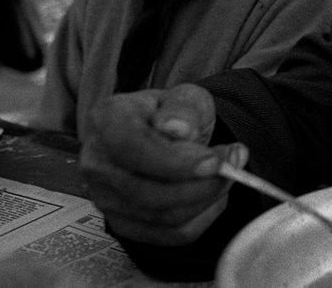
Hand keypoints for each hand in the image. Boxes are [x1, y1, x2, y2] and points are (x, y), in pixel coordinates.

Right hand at [80, 83, 246, 244]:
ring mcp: (105, 198)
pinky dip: (203, 217)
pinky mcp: (123, 223)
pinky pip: (170, 234)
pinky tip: (214, 194)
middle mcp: (96, 163)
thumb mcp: (186, 97)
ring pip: (163, 216)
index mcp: (106, 121)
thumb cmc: (176, 114)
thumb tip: (176, 128)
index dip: (174, 161)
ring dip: (207, 198)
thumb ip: (184, 108)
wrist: (168, 134)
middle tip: (235, 164)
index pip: (131, 147)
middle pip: (148, 192)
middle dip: (202, 184)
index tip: (214, 162)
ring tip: (228, 173)